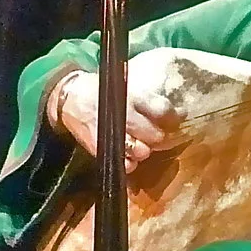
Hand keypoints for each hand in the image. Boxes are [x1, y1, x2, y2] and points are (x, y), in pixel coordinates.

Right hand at [52, 50, 187, 168]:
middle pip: (155, 134)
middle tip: (157, 135)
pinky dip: (130, 163)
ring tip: (141, 145)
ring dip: (145, 150)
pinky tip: (129, 156)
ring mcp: (111, 132)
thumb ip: (149, 101)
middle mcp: (123, 113)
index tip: (178, 120)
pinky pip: (124, 163)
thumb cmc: (104, 92)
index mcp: (132, 95)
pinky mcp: (100, 147)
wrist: (71, 99)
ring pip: (141, 150)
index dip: (174, 118)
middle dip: (159, 137)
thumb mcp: (126, 87)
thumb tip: (179, 115)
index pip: (162, 110)